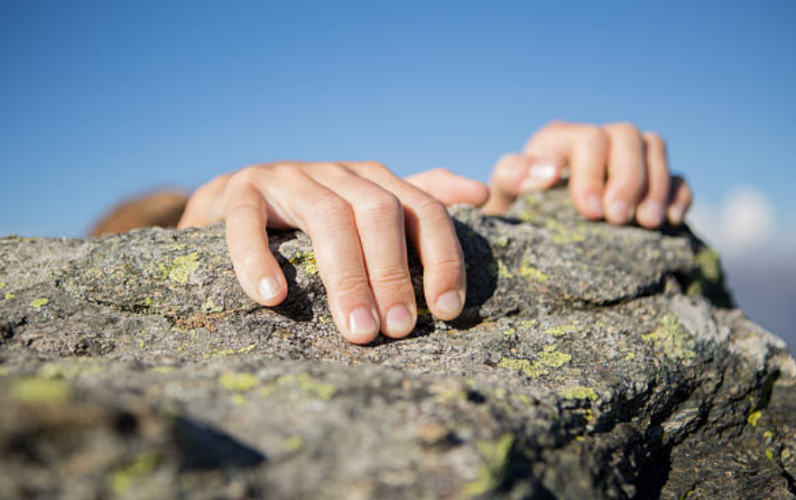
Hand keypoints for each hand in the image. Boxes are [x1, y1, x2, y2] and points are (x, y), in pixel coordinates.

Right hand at [178, 162, 488, 343]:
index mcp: (376, 181)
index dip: (442, 258)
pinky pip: (248, 221)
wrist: (235, 198)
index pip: (425, 211)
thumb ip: (419, 202)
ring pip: (327, 217)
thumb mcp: (370, 208)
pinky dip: (259, 257)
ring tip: (358, 330)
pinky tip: (273, 297)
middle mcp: (338, 173)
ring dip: (347, 277)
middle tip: (397, 329)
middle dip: (394, 273)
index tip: (446, 311)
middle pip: (380, 213)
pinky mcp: (241, 189)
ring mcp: (289, 177)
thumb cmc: (312, 218)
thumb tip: (480, 195)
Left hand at [482, 121, 692, 227]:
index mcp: (559, 139)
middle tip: (619, 219)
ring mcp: (625, 157)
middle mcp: (597, 140)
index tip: (590, 212)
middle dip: (628, 179)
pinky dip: (679, 193)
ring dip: (657, 185)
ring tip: (648, 223)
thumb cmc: (513, 210)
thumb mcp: (502, 194)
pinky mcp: (648, 180)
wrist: (526, 230)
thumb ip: (512, 176)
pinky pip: (676, 174)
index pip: (588, 139)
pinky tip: (672, 221)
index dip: (593, 173)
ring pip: (654, 147)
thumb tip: (548, 169)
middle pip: (627, 137)